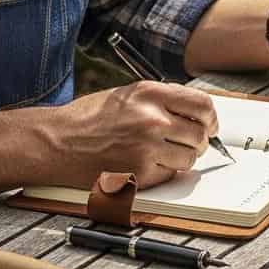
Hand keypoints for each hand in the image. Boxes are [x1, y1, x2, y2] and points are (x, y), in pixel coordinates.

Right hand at [53, 81, 219, 188]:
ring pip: (190, 158)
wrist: (56, 142)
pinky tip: (146, 163)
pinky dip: (164, 172)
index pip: (202, 104)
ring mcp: (146, 148)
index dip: (211, 117)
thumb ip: (163, 99)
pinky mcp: (139, 174)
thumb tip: (197, 111)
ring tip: (164, 153)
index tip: (210, 124)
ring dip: (183, 158)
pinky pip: (169, 175)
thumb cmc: (89, 118)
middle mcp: (152, 119)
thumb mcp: (129, 94)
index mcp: (151, 94)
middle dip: (199, 140)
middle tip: (188, 142)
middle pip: (200, 134)